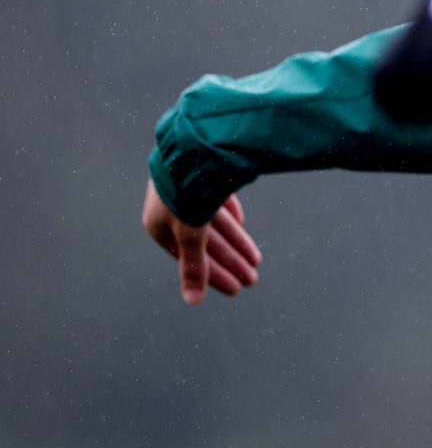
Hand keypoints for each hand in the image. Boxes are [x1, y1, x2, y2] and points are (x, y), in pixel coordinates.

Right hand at [141, 179, 262, 305]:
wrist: (193, 145)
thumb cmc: (185, 193)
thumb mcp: (190, 234)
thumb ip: (194, 267)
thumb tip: (193, 302)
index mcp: (159, 225)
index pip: (190, 259)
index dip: (214, 276)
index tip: (236, 289)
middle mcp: (171, 209)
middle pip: (206, 244)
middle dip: (230, 263)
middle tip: (252, 279)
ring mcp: (187, 191)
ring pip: (216, 225)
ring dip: (236, 244)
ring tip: (256, 261)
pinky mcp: (202, 175)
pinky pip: (217, 200)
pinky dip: (230, 214)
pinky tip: (242, 224)